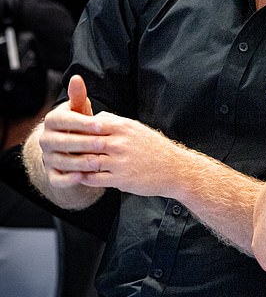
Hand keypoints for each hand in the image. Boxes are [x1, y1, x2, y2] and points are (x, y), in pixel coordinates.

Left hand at [39, 74, 175, 195]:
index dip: (76, 128)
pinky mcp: (121, 179)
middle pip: (85, 142)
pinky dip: (84, 178)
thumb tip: (96, 117)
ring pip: (87, 161)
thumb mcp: (136, 129)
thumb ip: (115, 122)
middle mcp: (119, 143)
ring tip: (65, 164)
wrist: (175, 169)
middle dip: (71, 145)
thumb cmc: (155, 148)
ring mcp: (119, 162)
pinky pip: (95, 178)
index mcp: (122, 127)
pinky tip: (80, 177)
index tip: (65, 132)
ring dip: (75, 163)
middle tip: (58, 148)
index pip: (91, 124)